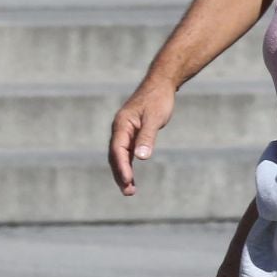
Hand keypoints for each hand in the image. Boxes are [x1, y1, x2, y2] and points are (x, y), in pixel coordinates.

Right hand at [108, 80, 176, 195]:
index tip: (128, 181)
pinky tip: (131, 177)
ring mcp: (124, 132)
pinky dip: (128, 164)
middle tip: (128, 192)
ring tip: (129, 191)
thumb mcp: (155, 118)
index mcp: (121, 125)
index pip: (118, 150)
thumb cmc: (158, 100)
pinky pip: (126, 152)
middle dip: (120, 175)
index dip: (122, 167)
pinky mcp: (131, 133)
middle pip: (116, 156)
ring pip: (120, 156)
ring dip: (123, 173)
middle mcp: (119, 130)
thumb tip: (141, 157)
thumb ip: (147, 137)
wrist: (161, 84)